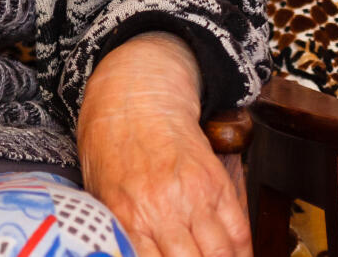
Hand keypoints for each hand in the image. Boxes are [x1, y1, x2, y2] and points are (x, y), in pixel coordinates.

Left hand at [77, 33, 247, 256]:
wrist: (135, 96)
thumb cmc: (109, 143)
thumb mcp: (98, 190)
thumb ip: (117, 231)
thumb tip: (123, 253)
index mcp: (127, 214)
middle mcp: (163, 209)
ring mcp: (194, 197)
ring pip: (220, 255)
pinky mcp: (217, 184)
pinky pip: (238, 233)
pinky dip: (239, 253)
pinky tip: (231, 256)